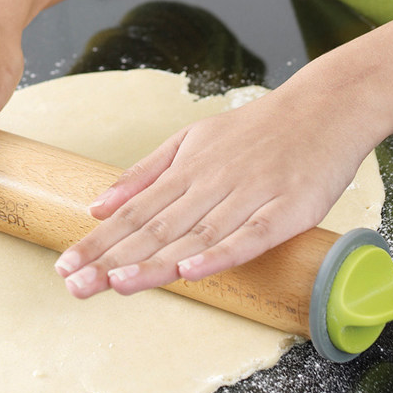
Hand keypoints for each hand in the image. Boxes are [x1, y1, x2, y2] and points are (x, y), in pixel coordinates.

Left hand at [54, 87, 369, 296]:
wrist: (326, 106)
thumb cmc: (257, 129)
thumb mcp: (191, 139)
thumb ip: (145, 173)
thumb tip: (98, 204)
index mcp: (187, 170)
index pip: (134, 213)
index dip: (99, 241)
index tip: (66, 266)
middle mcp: (211, 183)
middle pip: (155, 227)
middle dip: (112, 258)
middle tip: (75, 285)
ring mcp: (249, 196)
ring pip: (195, 235)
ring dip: (154, 261)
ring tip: (116, 284)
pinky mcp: (288, 209)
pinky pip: (251, 236)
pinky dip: (220, 254)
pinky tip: (191, 271)